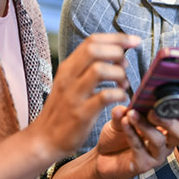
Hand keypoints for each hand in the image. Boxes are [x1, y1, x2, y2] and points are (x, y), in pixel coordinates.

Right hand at [31, 32, 138, 161]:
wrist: (44, 139)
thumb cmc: (63, 109)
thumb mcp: (70, 82)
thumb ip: (89, 67)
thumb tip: (118, 54)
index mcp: (68, 67)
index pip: (92, 41)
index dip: (117, 38)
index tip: (135, 41)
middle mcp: (69, 77)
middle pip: (94, 50)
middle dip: (117, 52)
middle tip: (125, 64)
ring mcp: (74, 95)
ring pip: (99, 70)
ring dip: (119, 74)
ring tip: (123, 83)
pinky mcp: (81, 114)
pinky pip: (104, 96)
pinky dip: (118, 94)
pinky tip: (121, 98)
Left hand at [93, 105, 178, 178]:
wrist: (101, 157)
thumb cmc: (117, 137)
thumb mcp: (121, 118)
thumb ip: (124, 111)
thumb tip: (124, 106)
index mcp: (165, 128)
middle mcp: (165, 142)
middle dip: (168, 121)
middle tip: (153, 111)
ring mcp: (156, 155)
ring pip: (158, 141)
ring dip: (145, 126)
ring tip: (131, 115)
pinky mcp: (144, 165)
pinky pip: (140, 148)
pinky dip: (132, 133)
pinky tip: (124, 123)